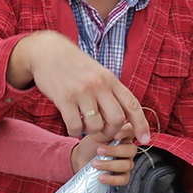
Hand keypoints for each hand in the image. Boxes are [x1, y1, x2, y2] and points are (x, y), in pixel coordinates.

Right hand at [6, 31, 150, 143]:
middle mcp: (99, 85)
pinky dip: (74, 131)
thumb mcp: (97, 72)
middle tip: (102, 132)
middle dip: (111, 132)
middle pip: (117, 120)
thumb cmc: (73, 65)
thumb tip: (122, 116)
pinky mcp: (64, 98)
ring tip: (84, 125)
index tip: (145, 139)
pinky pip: (75, 126)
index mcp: (110, 79)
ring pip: (96, 126)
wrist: (48, 52)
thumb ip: (109, 91)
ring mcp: (81, 92)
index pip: (132, 105)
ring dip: (90, 132)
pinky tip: (72, 125)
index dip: (142, 125)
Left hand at [70, 123, 136, 185]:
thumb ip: (106, 127)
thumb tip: (112, 123)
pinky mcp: (121, 176)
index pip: (132, 131)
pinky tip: (101, 176)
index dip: (126, 133)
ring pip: (127, 165)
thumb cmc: (91, 144)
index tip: (115, 135)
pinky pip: (123, 179)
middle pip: (131, 150)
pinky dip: (112, 179)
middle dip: (114, 151)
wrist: (81, 158)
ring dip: (109, 165)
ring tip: (95, 163)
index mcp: (124, 135)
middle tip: (99, 150)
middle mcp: (127, 149)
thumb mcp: (97, 132)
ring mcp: (126, 163)